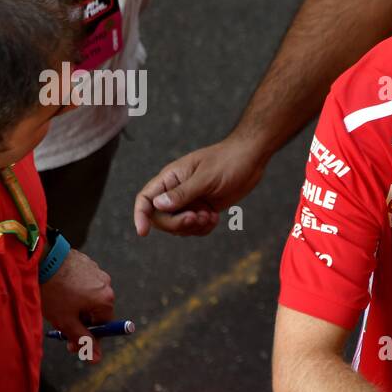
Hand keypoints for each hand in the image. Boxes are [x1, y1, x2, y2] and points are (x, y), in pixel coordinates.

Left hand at [39, 249, 114, 360]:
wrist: (40, 259)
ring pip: (88, 295)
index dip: (89, 336)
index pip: (104, 325)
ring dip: (76, 304)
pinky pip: (82, 281)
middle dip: (80, 320)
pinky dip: (72, 288)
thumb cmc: (54, 292)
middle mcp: (106, 284)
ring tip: (56, 304)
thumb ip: (83, 340)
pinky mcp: (85, 262)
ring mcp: (96, 271)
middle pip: (97, 310)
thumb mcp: (66, 321)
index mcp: (106, 299)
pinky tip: (57, 289)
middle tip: (61, 324)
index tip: (73, 342)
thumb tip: (96, 359)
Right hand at [133, 136, 264, 236]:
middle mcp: (176, 191)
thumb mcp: (206, 177)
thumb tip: (158, 205)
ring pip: (179, 226)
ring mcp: (189, 202)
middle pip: (161, 218)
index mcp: (170, 178)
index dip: (140, 215)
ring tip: (210, 215)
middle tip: (197, 217)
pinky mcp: (202, 209)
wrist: (250, 159)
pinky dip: (203, 227)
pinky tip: (215, 217)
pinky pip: (195, 227)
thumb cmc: (228, 161)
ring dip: (193, 226)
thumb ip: (183, 193)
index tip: (143, 232)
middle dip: (177, 223)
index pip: (146, 198)